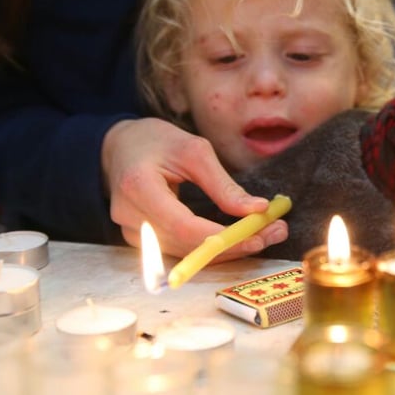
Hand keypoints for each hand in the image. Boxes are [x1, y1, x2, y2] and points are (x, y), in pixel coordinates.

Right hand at [102, 118, 287, 259]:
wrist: (120, 147)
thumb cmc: (156, 142)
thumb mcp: (194, 151)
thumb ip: (223, 185)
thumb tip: (258, 210)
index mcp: (138, 187)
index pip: (183, 226)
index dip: (221, 238)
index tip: (258, 234)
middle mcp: (129, 216)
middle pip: (187, 245)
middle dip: (234, 245)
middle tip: (274, 233)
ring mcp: (131, 232)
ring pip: (186, 252)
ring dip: (228, 249)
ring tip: (266, 233)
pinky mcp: (141, 240)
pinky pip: (180, 249)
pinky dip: (210, 247)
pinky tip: (239, 238)